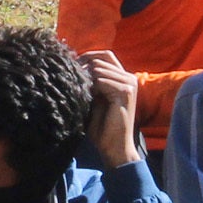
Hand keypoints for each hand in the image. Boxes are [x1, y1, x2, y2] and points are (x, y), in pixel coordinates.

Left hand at [82, 50, 140, 168]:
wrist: (114, 147)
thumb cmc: (102, 127)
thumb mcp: (94, 99)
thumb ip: (90, 82)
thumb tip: (75, 64)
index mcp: (123, 78)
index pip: (105, 55)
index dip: (88, 57)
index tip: (73, 68)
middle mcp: (129, 77)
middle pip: (101, 58)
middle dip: (84, 67)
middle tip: (73, 81)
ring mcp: (129, 83)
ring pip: (99, 68)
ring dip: (86, 80)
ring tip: (82, 94)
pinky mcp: (126, 92)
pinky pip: (101, 80)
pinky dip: (91, 88)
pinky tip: (89, 100)